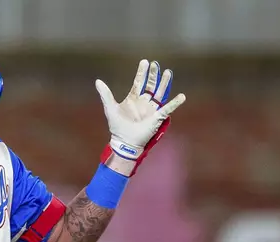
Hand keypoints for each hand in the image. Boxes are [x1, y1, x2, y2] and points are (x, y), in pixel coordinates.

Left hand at [95, 59, 185, 175]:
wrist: (125, 142)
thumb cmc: (117, 126)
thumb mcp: (110, 108)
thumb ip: (105, 94)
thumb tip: (98, 81)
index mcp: (133, 99)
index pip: (139, 82)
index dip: (142, 72)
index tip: (145, 62)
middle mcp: (143, 102)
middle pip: (151, 85)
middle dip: (153, 75)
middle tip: (156, 64)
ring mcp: (151, 109)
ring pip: (160, 93)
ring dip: (164, 83)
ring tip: (168, 72)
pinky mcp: (157, 117)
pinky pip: (168, 109)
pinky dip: (175, 103)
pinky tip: (182, 96)